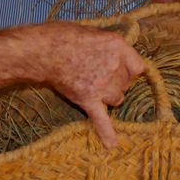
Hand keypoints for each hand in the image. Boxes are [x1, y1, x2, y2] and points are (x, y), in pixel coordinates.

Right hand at [35, 22, 145, 148]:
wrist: (41, 51)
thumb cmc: (63, 37)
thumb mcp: (93, 33)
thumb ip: (108, 48)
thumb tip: (113, 57)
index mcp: (117, 46)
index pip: (138, 66)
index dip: (129, 70)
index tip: (120, 69)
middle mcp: (113, 66)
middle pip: (126, 84)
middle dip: (116, 82)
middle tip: (97, 75)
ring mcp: (101, 85)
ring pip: (117, 99)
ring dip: (109, 97)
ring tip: (93, 88)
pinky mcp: (87, 99)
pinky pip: (101, 119)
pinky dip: (106, 133)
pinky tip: (112, 145)